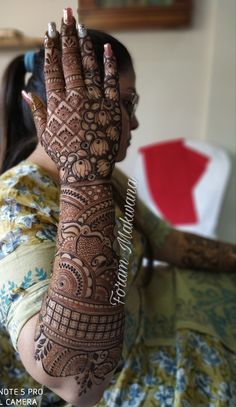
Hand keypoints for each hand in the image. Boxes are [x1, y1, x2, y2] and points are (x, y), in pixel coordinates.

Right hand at [23, 14, 120, 183]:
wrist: (86, 172)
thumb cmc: (64, 154)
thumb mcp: (45, 133)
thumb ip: (37, 110)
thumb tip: (26, 90)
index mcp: (57, 102)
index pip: (52, 67)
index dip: (51, 46)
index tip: (50, 29)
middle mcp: (74, 97)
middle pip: (70, 60)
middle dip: (67, 35)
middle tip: (66, 14)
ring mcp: (94, 101)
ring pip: (89, 66)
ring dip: (85, 44)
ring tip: (82, 25)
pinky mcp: (110, 108)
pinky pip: (109, 82)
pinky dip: (108, 65)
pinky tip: (105, 49)